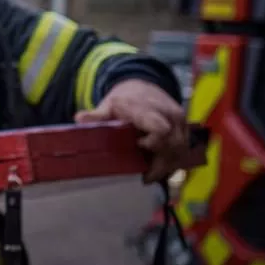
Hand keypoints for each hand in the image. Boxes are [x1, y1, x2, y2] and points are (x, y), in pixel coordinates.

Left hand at [75, 78, 189, 182]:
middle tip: (145, 176)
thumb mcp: (108, 106)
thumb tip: (79, 118)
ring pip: (181, 149)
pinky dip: (173, 162)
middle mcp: (169, 114)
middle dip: (161, 162)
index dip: (153, 143)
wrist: (142, 88)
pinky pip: (184, 150)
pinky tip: (159, 170)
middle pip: (174, 144)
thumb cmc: (124, 100)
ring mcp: (180, 123)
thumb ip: (97, 115)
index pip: (160, 129)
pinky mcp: (185, 130)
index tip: (139, 148)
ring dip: (168, 165)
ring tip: (150, 175)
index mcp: (148, 108)